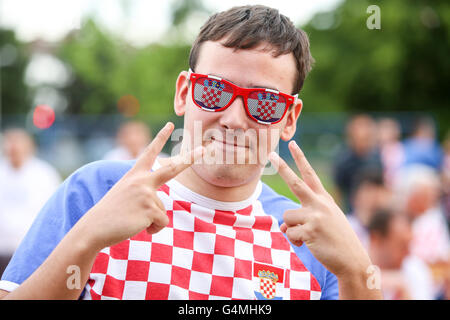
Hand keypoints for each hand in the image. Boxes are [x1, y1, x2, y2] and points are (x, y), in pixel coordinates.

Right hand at [78, 122, 203, 251]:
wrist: (94, 228)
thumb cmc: (109, 215)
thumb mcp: (125, 197)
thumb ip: (143, 195)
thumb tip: (158, 210)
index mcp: (135, 175)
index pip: (150, 153)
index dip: (160, 138)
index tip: (170, 125)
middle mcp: (142, 180)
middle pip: (173, 169)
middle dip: (191, 159)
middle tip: (206, 149)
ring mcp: (146, 193)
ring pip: (162, 210)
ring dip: (151, 221)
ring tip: (132, 220)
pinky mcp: (149, 208)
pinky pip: (162, 222)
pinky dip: (153, 229)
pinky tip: (137, 227)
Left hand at [269, 141, 371, 278]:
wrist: (353, 260)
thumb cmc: (337, 240)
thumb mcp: (323, 223)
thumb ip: (302, 219)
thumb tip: (282, 226)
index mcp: (324, 199)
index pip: (310, 174)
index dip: (300, 158)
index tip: (292, 144)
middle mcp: (320, 204)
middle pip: (295, 182)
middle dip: (282, 167)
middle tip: (271, 154)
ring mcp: (316, 216)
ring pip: (287, 217)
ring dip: (292, 229)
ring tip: (309, 236)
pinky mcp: (311, 231)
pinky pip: (290, 234)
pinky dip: (296, 242)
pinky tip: (310, 245)